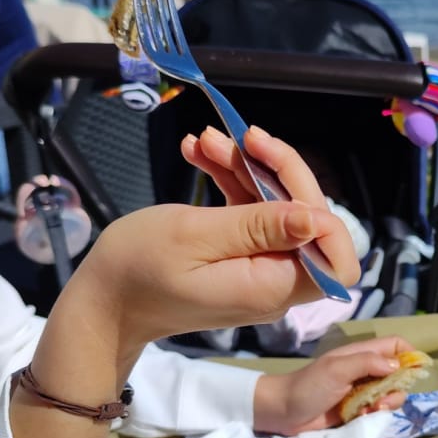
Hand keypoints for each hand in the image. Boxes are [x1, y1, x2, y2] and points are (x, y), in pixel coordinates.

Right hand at [69, 129, 358, 362]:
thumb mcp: (194, 237)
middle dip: (276, 171)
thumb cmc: (136, 270)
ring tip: (205, 139)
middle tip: (239, 135)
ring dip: (247, 168)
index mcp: (272, 287)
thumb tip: (316, 218)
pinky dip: (231, 181)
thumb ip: (257, 227)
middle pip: (308, 222)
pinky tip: (199, 154)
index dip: (320, 210)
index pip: (336, 257)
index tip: (277, 170)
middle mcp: (275, 284)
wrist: (102, 302)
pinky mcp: (239, 257)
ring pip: (278, 210)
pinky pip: (252, 215)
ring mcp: (258, 271)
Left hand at [253, 337, 413, 434]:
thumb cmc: (307, 386)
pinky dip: (375, 414)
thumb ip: (367, 363)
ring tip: (368, 410)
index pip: (396, 346)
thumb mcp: (337, 369)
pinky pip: (378, 410)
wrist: (283, 411)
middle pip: (399, 373)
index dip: (410, 355)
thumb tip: (398, 364)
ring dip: (387, 403)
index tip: (415, 372)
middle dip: (398, 387)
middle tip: (382, 399)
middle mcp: (365, 370)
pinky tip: (360, 417)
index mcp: (361, 354)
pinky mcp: (357, 409)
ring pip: (391, 394)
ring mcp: (362, 390)